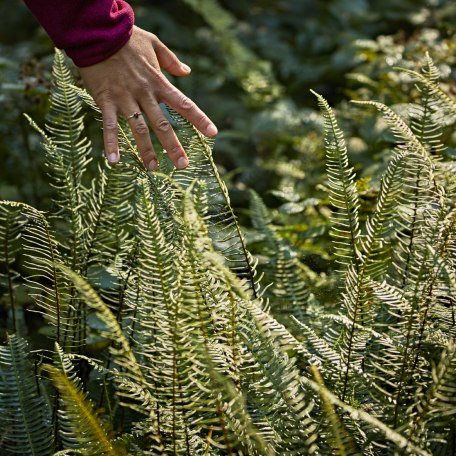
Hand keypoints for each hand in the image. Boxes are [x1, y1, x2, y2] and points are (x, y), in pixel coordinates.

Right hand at [78, 26, 217, 170]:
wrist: (97, 31)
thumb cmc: (127, 38)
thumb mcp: (154, 43)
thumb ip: (171, 60)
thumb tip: (187, 71)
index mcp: (159, 82)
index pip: (184, 104)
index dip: (199, 119)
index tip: (212, 134)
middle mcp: (145, 93)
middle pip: (162, 124)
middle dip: (173, 146)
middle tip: (182, 165)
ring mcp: (125, 99)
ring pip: (138, 129)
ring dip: (146, 150)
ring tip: (152, 168)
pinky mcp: (106, 101)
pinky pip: (109, 126)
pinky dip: (111, 143)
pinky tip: (114, 161)